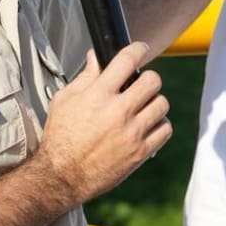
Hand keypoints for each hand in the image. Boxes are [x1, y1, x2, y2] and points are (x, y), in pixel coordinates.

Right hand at [38, 43, 171, 203]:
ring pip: (162, 103)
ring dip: (154, 102)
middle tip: (140, 84)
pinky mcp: (140, 152)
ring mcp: (131, 132)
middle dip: (147, 78)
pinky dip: (159, 125)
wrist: (61, 176)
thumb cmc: (60, 137)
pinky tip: (147, 125)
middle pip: (152, 80)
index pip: (127, 60)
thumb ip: (85, 77)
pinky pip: (165, 129)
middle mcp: (117, 111)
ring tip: (143, 107)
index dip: (137, 49)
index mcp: (98, 95)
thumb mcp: (65, 100)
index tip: (141, 49)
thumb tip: (96, 57)